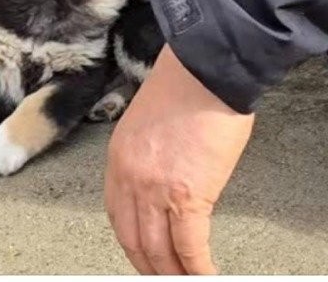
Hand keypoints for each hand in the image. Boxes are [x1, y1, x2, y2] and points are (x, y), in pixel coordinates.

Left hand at [104, 44, 253, 274]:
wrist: (207, 67)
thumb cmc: (188, 84)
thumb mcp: (150, 124)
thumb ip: (150, 159)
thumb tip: (168, 186)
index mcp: (119, 158)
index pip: (119, 217)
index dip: (134, 244)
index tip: (147, 258)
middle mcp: (130, 177)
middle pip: (136, 242)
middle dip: (152, 267)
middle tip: (166, 276)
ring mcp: (156, 190)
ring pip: (160, 253)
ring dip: (175, 274)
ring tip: (189, 280)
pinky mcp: (188, 196)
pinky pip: (190, 248)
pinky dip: (199, 269)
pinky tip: (208, 275)